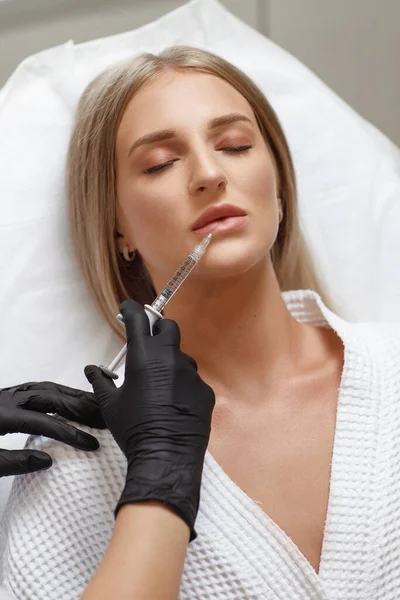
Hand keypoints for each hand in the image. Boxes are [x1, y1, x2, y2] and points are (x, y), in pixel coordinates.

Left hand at [0, 381, 104, 476]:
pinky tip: (70, 399)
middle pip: (51, 397)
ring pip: (48, 388)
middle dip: (80, 407)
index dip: (69, 432)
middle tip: (103, 416)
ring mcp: (9, 393)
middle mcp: (8, 399)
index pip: (43, 422)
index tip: (89, 443)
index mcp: (2, 416)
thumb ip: (13, 463)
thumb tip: (46, 461)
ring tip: (94, 404)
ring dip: (73, 396)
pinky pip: (40, 388)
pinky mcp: (10, 395)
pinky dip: (59, 392)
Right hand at [84, 299, 215, 541]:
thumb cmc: (133, 429)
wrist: (166, 455)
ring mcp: (191, 373)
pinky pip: (192, 379)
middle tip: (148, 341)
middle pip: (168, 328)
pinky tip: (174, 402)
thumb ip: (101, 381)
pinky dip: (182, 384)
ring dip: (170, 360)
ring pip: (182, 355)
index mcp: (144, 357)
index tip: (127, 308)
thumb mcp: (110, 405)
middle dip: (158, 329)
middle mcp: (170, 359)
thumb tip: (92, 370)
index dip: (131, 310)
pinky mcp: (205, 390)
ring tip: (160, 383)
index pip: (138, 320)